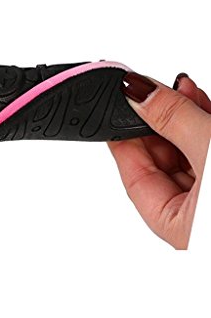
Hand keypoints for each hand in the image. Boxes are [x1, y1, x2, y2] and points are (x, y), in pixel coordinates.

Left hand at [108, 72, 210, 248]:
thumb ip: (175, 120)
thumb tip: (138, 92)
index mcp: (180, 228)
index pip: (135, 178)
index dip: (123, 138)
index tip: (115, 108)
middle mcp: (198, 218)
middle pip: (163, 161)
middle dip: (157, 121)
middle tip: (149, 90)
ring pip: (189, 154)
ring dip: (184, 118)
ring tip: (178, 89)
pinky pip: (210, 152)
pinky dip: (204, 125)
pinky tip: (199, 101)